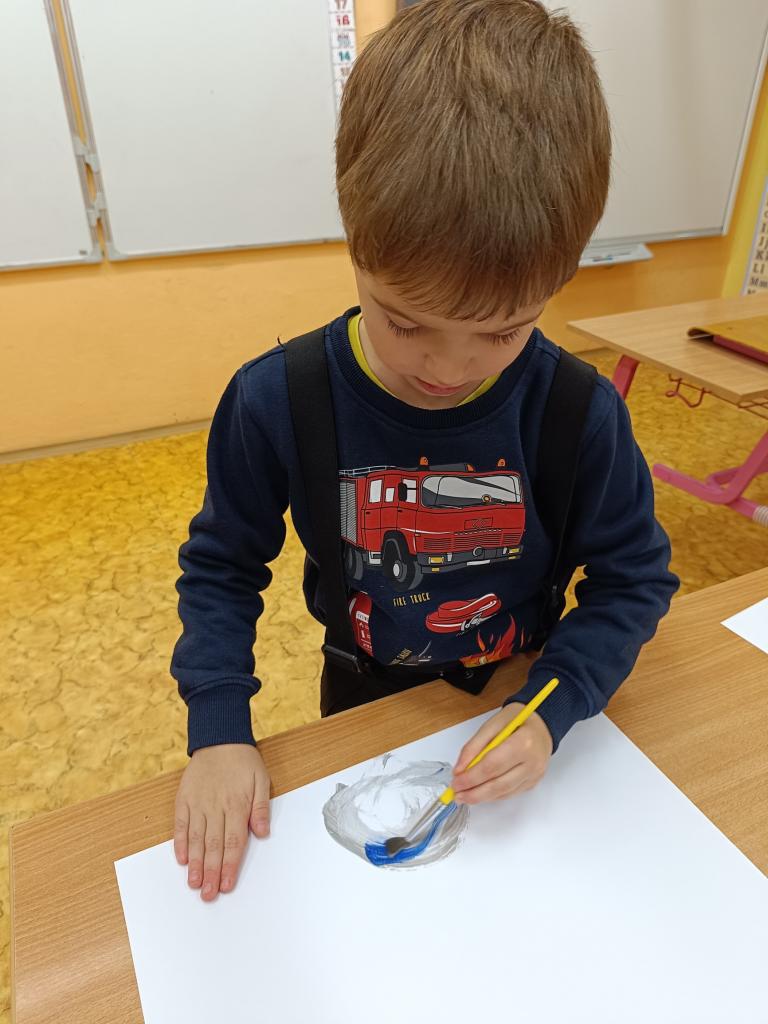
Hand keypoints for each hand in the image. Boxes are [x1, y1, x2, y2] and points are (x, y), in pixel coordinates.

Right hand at [174, 743, 270, 900]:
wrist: (219, 738)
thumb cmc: (243, 761)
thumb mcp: (262, 779)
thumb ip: (261, 808)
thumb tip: (263, 832)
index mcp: (238, 804)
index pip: (234, 841)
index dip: (230, 865)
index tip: (227, 884)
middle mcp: (216, 807)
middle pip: (214, 845)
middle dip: (212, 872)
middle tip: (209, 895)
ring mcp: (198, 803)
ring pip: (196, 839)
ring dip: (195, 863)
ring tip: (194, 884)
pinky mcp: (184, 799)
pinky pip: (181, 824)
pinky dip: (180, 843)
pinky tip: (182, 859)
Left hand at [451, 703, 552, 803]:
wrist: (541, 724)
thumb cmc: (516, 720)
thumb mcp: (492, 724)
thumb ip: (474, 746)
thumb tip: (459, 770)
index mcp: (523, 742)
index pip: (492, 765)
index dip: (471, 777)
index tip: (456, 782)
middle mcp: (533, 762)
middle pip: (499, 784)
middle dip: (474, 792)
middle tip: (457, 794)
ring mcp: (535, 774)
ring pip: (504, 792)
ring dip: (482, 797)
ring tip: (465, 796)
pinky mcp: (533, 782)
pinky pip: (510, 793)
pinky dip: (493, 795)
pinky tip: (481, 793)